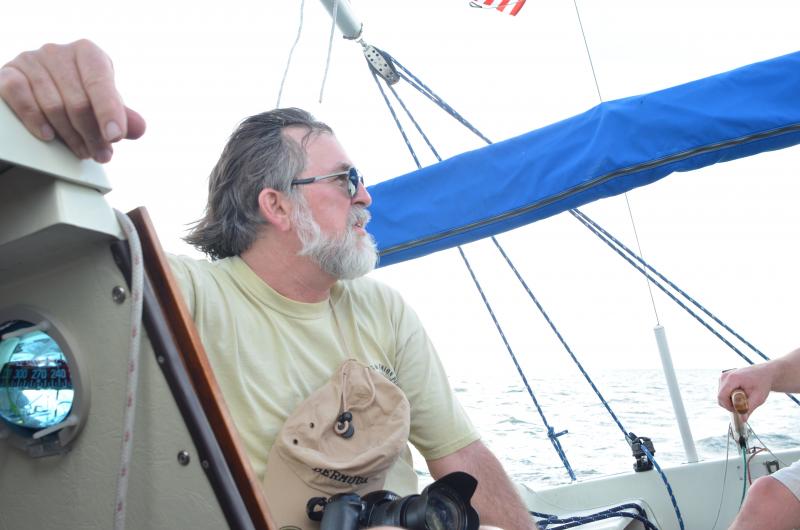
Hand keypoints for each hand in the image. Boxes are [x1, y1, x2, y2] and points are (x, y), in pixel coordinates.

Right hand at [0, 39, 145, 162]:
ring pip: (52, 105)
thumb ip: (122, 116)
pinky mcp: (8, 73)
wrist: (40, 88)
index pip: (101, 83)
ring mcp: (30, 60)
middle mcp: (58, 52)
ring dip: (69, 136)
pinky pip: (19, 96)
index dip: (109, 112)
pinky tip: (48, 136)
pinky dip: (34, 119)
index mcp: (88, 54)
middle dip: (92, 134)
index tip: (115, 137)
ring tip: (82, 152)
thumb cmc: (79, 95)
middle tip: (100, 155)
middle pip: (78, 101)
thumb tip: (139, 128)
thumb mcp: (103, 104)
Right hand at [717, 363, 774, 421]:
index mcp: (732, 379)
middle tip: (744, 405)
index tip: (740, 410)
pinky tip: (740, 394)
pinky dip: (730, 396)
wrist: (765, 373)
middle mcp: (724, 376)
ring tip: (744, 398)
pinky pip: (722, 392)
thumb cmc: (763, 383)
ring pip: (721, 395)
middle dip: (730, 404)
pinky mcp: (724, 378)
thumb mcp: (758, 397)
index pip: (721, 397)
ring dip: (730, 401)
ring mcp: (723, 376)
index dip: (729, 407)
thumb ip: (749, 408)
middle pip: (720, 397)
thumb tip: (742, 420)